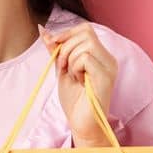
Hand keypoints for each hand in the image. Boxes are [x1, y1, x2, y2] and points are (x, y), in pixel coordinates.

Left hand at [41, 23, 117, 145]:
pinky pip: (86, 58)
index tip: (53, 45)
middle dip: (66, 47)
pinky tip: (79, 81)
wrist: (81, 123)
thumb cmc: (74, 100)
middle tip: (63, 66)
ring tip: (72, 76)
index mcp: (100, 56)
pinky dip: (75, 68)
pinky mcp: (106, 77)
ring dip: (70, 60)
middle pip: (86, 33)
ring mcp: (109, 67)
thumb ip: (56, 50)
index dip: (67, 33)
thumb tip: (43, 31)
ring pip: (85, 45)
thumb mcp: (61, 69)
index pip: (86, 29)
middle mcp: (108, 59)